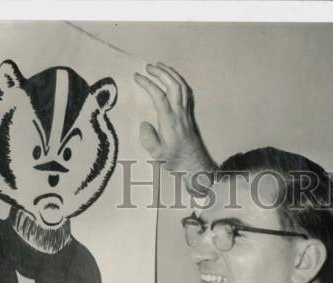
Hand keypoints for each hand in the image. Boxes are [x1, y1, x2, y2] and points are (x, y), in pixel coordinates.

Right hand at [134, 62, 214, 183]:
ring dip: (170, 74)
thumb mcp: (158, 155)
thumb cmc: (175, 162)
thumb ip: (148, 139)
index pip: (159, 96)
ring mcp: (186, 114)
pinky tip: (173, 79)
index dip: (148, 84)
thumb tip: (144, 124)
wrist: (195, 166)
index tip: (137, 77)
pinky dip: (179, 82)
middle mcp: (179, 114)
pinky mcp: (189, 116)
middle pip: (173, 86)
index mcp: (170, 122)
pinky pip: (187, 94)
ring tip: (159, 66)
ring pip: (181, 87)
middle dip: (160, 73)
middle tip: (147, 67)